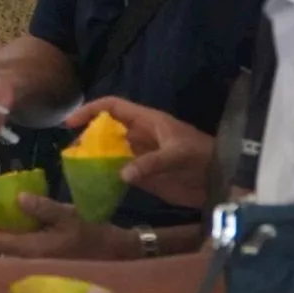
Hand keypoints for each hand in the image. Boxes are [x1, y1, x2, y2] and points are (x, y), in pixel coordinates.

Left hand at [0, 194, 133, 259]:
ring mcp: (35, 265)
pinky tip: (15, 224)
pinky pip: (18, 251)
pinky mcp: (43, 263)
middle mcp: (29, 262)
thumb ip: (43, 208)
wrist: (117, 255)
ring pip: (6, 251)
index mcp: (31, 251)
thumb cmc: (92, 234)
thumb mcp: (68, 216)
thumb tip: (17, 197)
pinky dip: (11, 237)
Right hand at [67, 98, 213, 209]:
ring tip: (76, 169)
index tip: (71, 123)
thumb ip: (151, 163)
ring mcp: (140, 157)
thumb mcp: (178, 154)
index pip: (112, 107)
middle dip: (87, 138)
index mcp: (146, 121)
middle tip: (72, 152)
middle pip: (106, 131)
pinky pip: (119, 174)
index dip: (90, 110)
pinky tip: (94, 185)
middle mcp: (139, 137)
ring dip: (94, 159)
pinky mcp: (145, 177)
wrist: (222, 180)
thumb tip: (121, 174)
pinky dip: (106, 178)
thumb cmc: (202, 156)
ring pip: (110, 153)